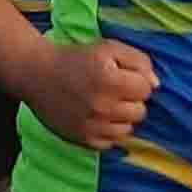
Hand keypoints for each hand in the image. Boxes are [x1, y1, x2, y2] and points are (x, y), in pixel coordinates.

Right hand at [28, 36, 158, 150]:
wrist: (36, 75)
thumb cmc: (75, 58)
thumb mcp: (108, 48)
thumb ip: (138, 60)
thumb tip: (155, 85)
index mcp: (109, 79)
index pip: (146, 89)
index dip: (136, 80)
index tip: (121, 77)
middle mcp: (102, 105)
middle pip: (140, 111)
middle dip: (131, 100)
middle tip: (113, 91)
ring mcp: (92, 125)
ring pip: (128, 129)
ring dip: (121, 118)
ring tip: (106, 106)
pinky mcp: (83, 140)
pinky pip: (111, 143)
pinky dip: (108, 132)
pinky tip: (98, 119)